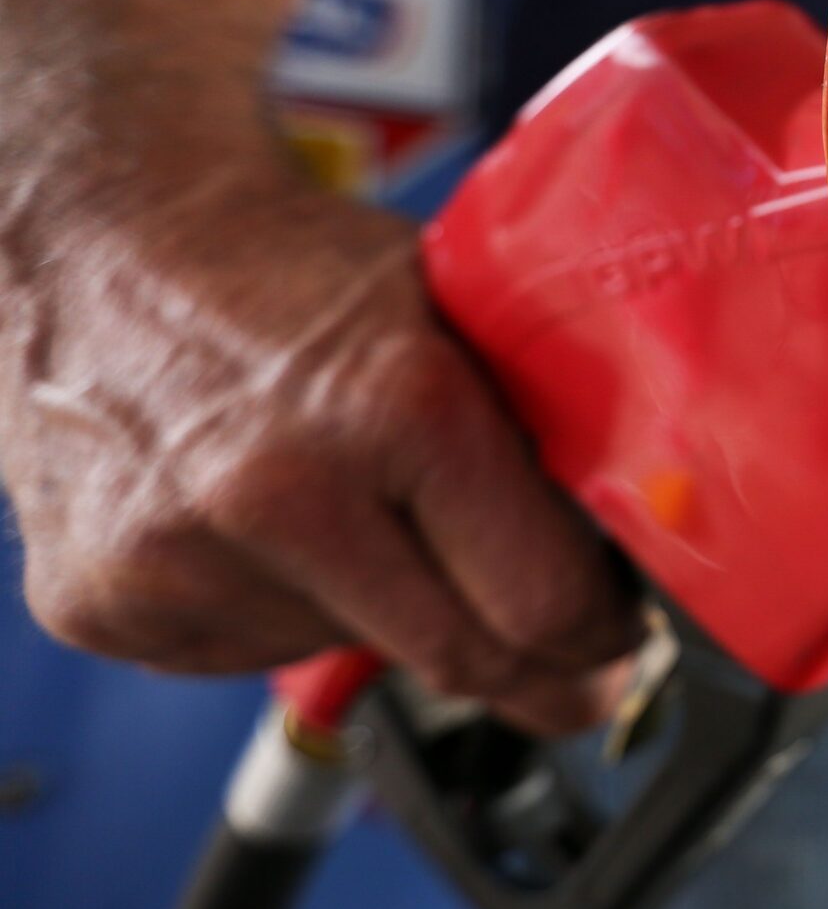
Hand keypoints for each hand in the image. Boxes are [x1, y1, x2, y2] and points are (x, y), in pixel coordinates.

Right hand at [2, 165, 636, 734]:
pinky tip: (270, 532)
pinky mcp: (103, 605)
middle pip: (465, 663)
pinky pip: (250, 657)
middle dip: (533, 669)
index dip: (601, 630)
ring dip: (389, 619)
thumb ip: (542, 419)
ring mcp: (177, 560)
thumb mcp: (456, 306)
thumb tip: (643, 536)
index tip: (618, 633)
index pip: (545, 603)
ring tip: (359, 516)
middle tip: (563, 658)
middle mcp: (276, 491)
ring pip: (355, 659)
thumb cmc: (294, 270)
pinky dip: (287, 612)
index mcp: (394, 405)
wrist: (103, 240)